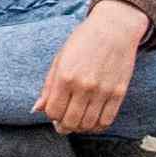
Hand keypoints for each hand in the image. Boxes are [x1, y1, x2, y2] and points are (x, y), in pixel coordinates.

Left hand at [37, 0, 148, 134]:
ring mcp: (103, 91)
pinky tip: (92, 121)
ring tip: (78, 121)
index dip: (51, 115)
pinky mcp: (118, 93)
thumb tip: (37, 109)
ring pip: (88, 125)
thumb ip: (48, 86)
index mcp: (65, 76)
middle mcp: (83, 86)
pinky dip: (97, 126)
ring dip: (80, 127)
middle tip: (64, 123)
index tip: (54, 111)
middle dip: (64, 126)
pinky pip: (106, 121)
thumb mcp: (60, 59)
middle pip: (70, 122)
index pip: (53, 111)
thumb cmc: (83, 41)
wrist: (114, 28)